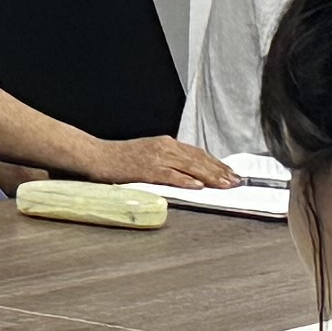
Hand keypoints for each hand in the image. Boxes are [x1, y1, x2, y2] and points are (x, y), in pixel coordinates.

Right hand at [85, 135, 234, 191]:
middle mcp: (164, 147)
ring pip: (189, 166)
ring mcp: (155, 157)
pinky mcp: (145, 169)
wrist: (95, 155)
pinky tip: (197, 186)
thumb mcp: (148, 157)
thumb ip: (168, 163)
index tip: (231, 173)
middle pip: (198, 159)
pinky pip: (169, 175)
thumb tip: (190, 176)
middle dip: (219, 170)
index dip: (217, 163)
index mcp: (166, 144)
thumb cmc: (120, 159)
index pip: (198, 153)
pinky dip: (185, 180)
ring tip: (225, 184)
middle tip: (236, 181)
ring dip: (209, 175)